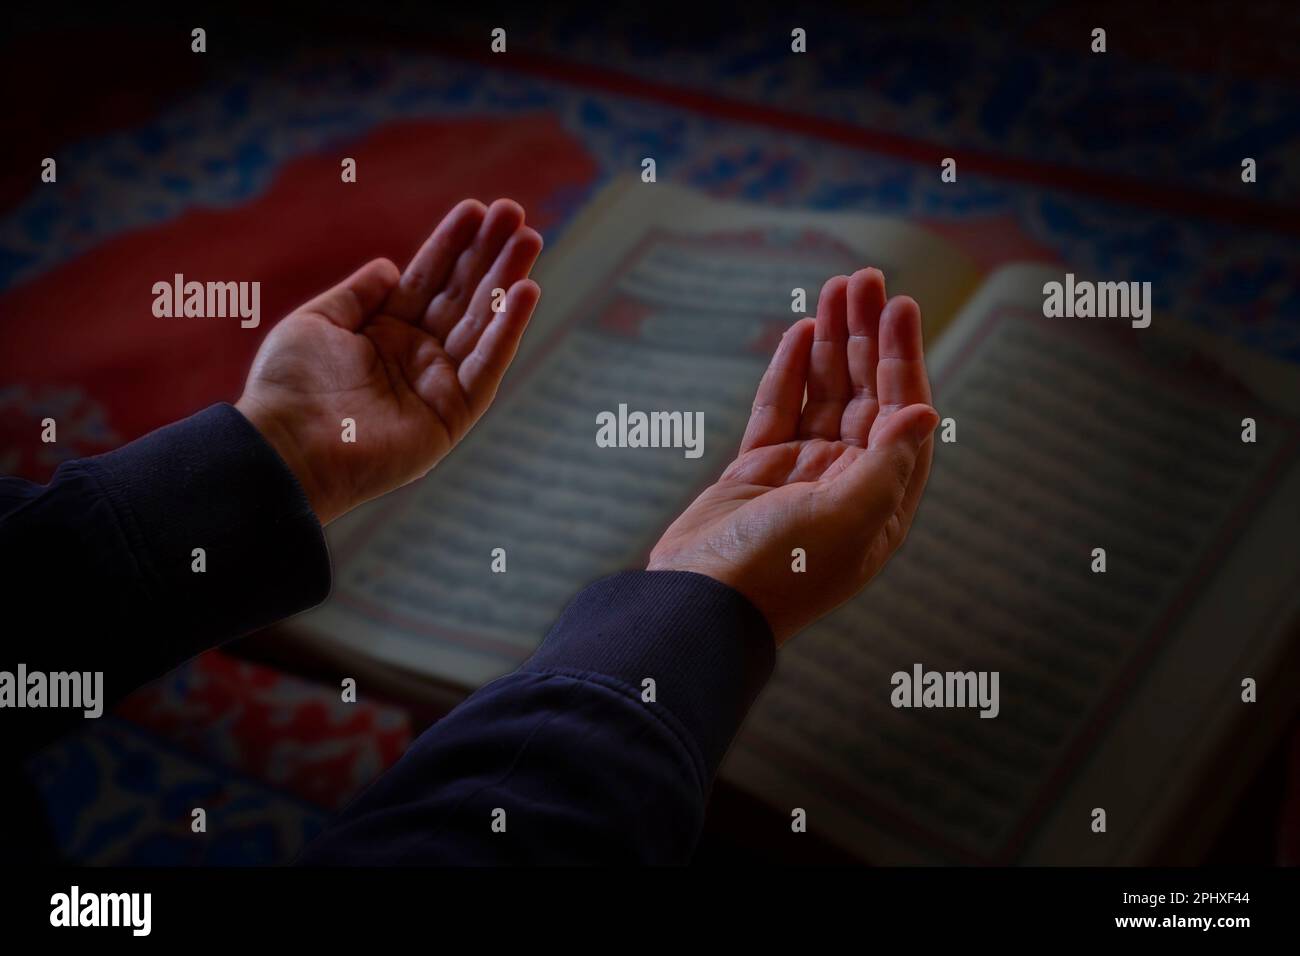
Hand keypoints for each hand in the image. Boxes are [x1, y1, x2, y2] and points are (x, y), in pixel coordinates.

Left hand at [236, 199, 542, 523]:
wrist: (285, 447)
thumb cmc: (288, 387)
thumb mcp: (317, 323)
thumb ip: (357, 294)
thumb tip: (390, 267)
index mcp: (383, 332)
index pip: (428, 278)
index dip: (453, 244)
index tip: (478, 208)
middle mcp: (416, 355)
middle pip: (462, 295)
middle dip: (490, 254)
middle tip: (515, 211)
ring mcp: (437, 385)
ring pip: (482, 323)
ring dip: (508, 280)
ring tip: (529, 238)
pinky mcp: (453, 415)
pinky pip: (487, 366)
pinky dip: (508, 330)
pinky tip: (525, 292)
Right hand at [648, 269, 938, 644]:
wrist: (701, 604)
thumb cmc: (779, 571)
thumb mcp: (845, 520)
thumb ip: (887, 464)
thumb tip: (928, 412)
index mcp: (879, 502)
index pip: (901, 415)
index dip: (902, 358)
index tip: (900, 307)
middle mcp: (845, 484)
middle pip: (865, 395)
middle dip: (866, 337)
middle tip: (864, 280)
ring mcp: (799, 475)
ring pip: (823, 393)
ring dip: (832, 342)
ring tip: (836, 287)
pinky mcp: (756, 471)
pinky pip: (778, 409)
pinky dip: (789, 370)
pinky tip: (801, 331)